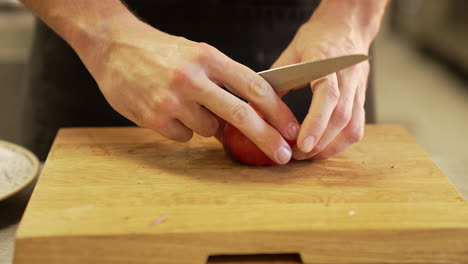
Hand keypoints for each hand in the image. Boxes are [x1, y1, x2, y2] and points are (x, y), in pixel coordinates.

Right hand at [85, 21, 298, 163]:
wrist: (113, 46)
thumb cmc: (161, 52)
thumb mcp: (197, 55)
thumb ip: (223, 81)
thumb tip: (247, 113)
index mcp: (209, 57)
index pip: (254, 86)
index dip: (278, 110)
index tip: (291, 128)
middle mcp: (193, 78)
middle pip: (240, 114)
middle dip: (267, 137)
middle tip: (283, 154)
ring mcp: (172, 99)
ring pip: (209, 130)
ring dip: (208, 126)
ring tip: (188, 106)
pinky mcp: (154, 117)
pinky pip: (184, 136)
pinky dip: (183, 129)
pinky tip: (169, 112)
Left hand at [272, 10, 372, 159]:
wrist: (346, 27)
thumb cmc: (317, 38)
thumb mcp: (292, 53)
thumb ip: (278, 79)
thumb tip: (257, 106)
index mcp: (328, 61)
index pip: (328, 95)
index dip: (316, 122)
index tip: (302, 144)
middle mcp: (348, 76)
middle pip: (341, 117)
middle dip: (319, 143)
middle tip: (296, 155)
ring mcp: (358, 89)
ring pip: (353, 127)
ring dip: (330, 147)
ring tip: (307, 156)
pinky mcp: (361, 99)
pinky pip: (357, 128)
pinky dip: (340, 143)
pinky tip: (323, 148)